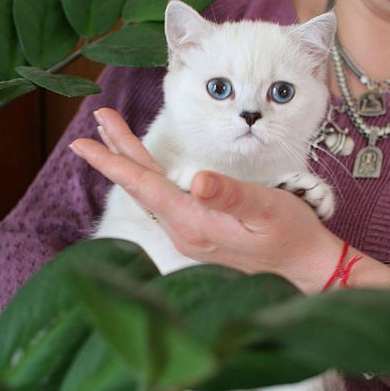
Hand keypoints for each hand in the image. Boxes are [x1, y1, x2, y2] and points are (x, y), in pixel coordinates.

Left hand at [71, 108, 343, 293]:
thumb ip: (232, 196)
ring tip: (113, 136)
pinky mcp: (197, 235)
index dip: (114, 162)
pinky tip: (144, 170)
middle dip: (117, 152)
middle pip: (142, 186)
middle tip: (97, 121)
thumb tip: (197, 180)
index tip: (84, 143)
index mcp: (195, 224)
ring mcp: (189, 236)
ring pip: (150, 193)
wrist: (304, 269)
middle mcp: (184, 232)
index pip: (145, 187)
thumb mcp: (267, 210)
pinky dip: (148, 179)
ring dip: (131, 162)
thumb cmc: (291, 236)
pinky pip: (163, 202)